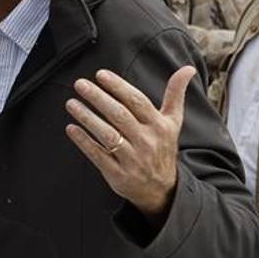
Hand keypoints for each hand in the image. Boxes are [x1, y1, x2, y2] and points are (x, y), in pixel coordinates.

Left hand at [65, 66, 195, 223]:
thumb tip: (187, 68)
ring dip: (87, 118)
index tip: (100, 74)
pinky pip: (98, 155)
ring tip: (71, 103)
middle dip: (98, 98)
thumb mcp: (173, 122)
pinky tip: (71, 128)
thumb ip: (175, 94)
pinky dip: (84, 141)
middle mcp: (147, 141)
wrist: (162, 189)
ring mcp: (132, 159)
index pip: (137, 101)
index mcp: (159, 126)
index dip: (119, 87)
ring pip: (107, 135)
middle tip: (80, 84)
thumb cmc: (162, 147)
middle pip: (120, 115)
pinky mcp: (118, 174)